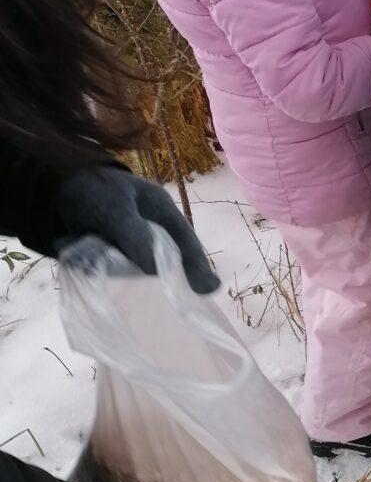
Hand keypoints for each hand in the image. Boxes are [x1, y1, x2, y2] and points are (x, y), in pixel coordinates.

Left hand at [55, 168, 218, 294]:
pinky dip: (104, 270)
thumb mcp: (115, 209)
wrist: (52, 189)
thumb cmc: (91, 190)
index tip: (208, 289)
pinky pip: (115, 270)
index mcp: (160, 211)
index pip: (186, 241)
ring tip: (106, 262)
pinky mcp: (113, 255)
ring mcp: (132, 244)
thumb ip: (136, 237)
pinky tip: (91, 261)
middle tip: (163, 292)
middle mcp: (151, 229)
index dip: (198, 265)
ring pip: (137, 267)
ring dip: (121, 270)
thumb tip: (156, 270)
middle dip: (161, 274)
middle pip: (165, 258)